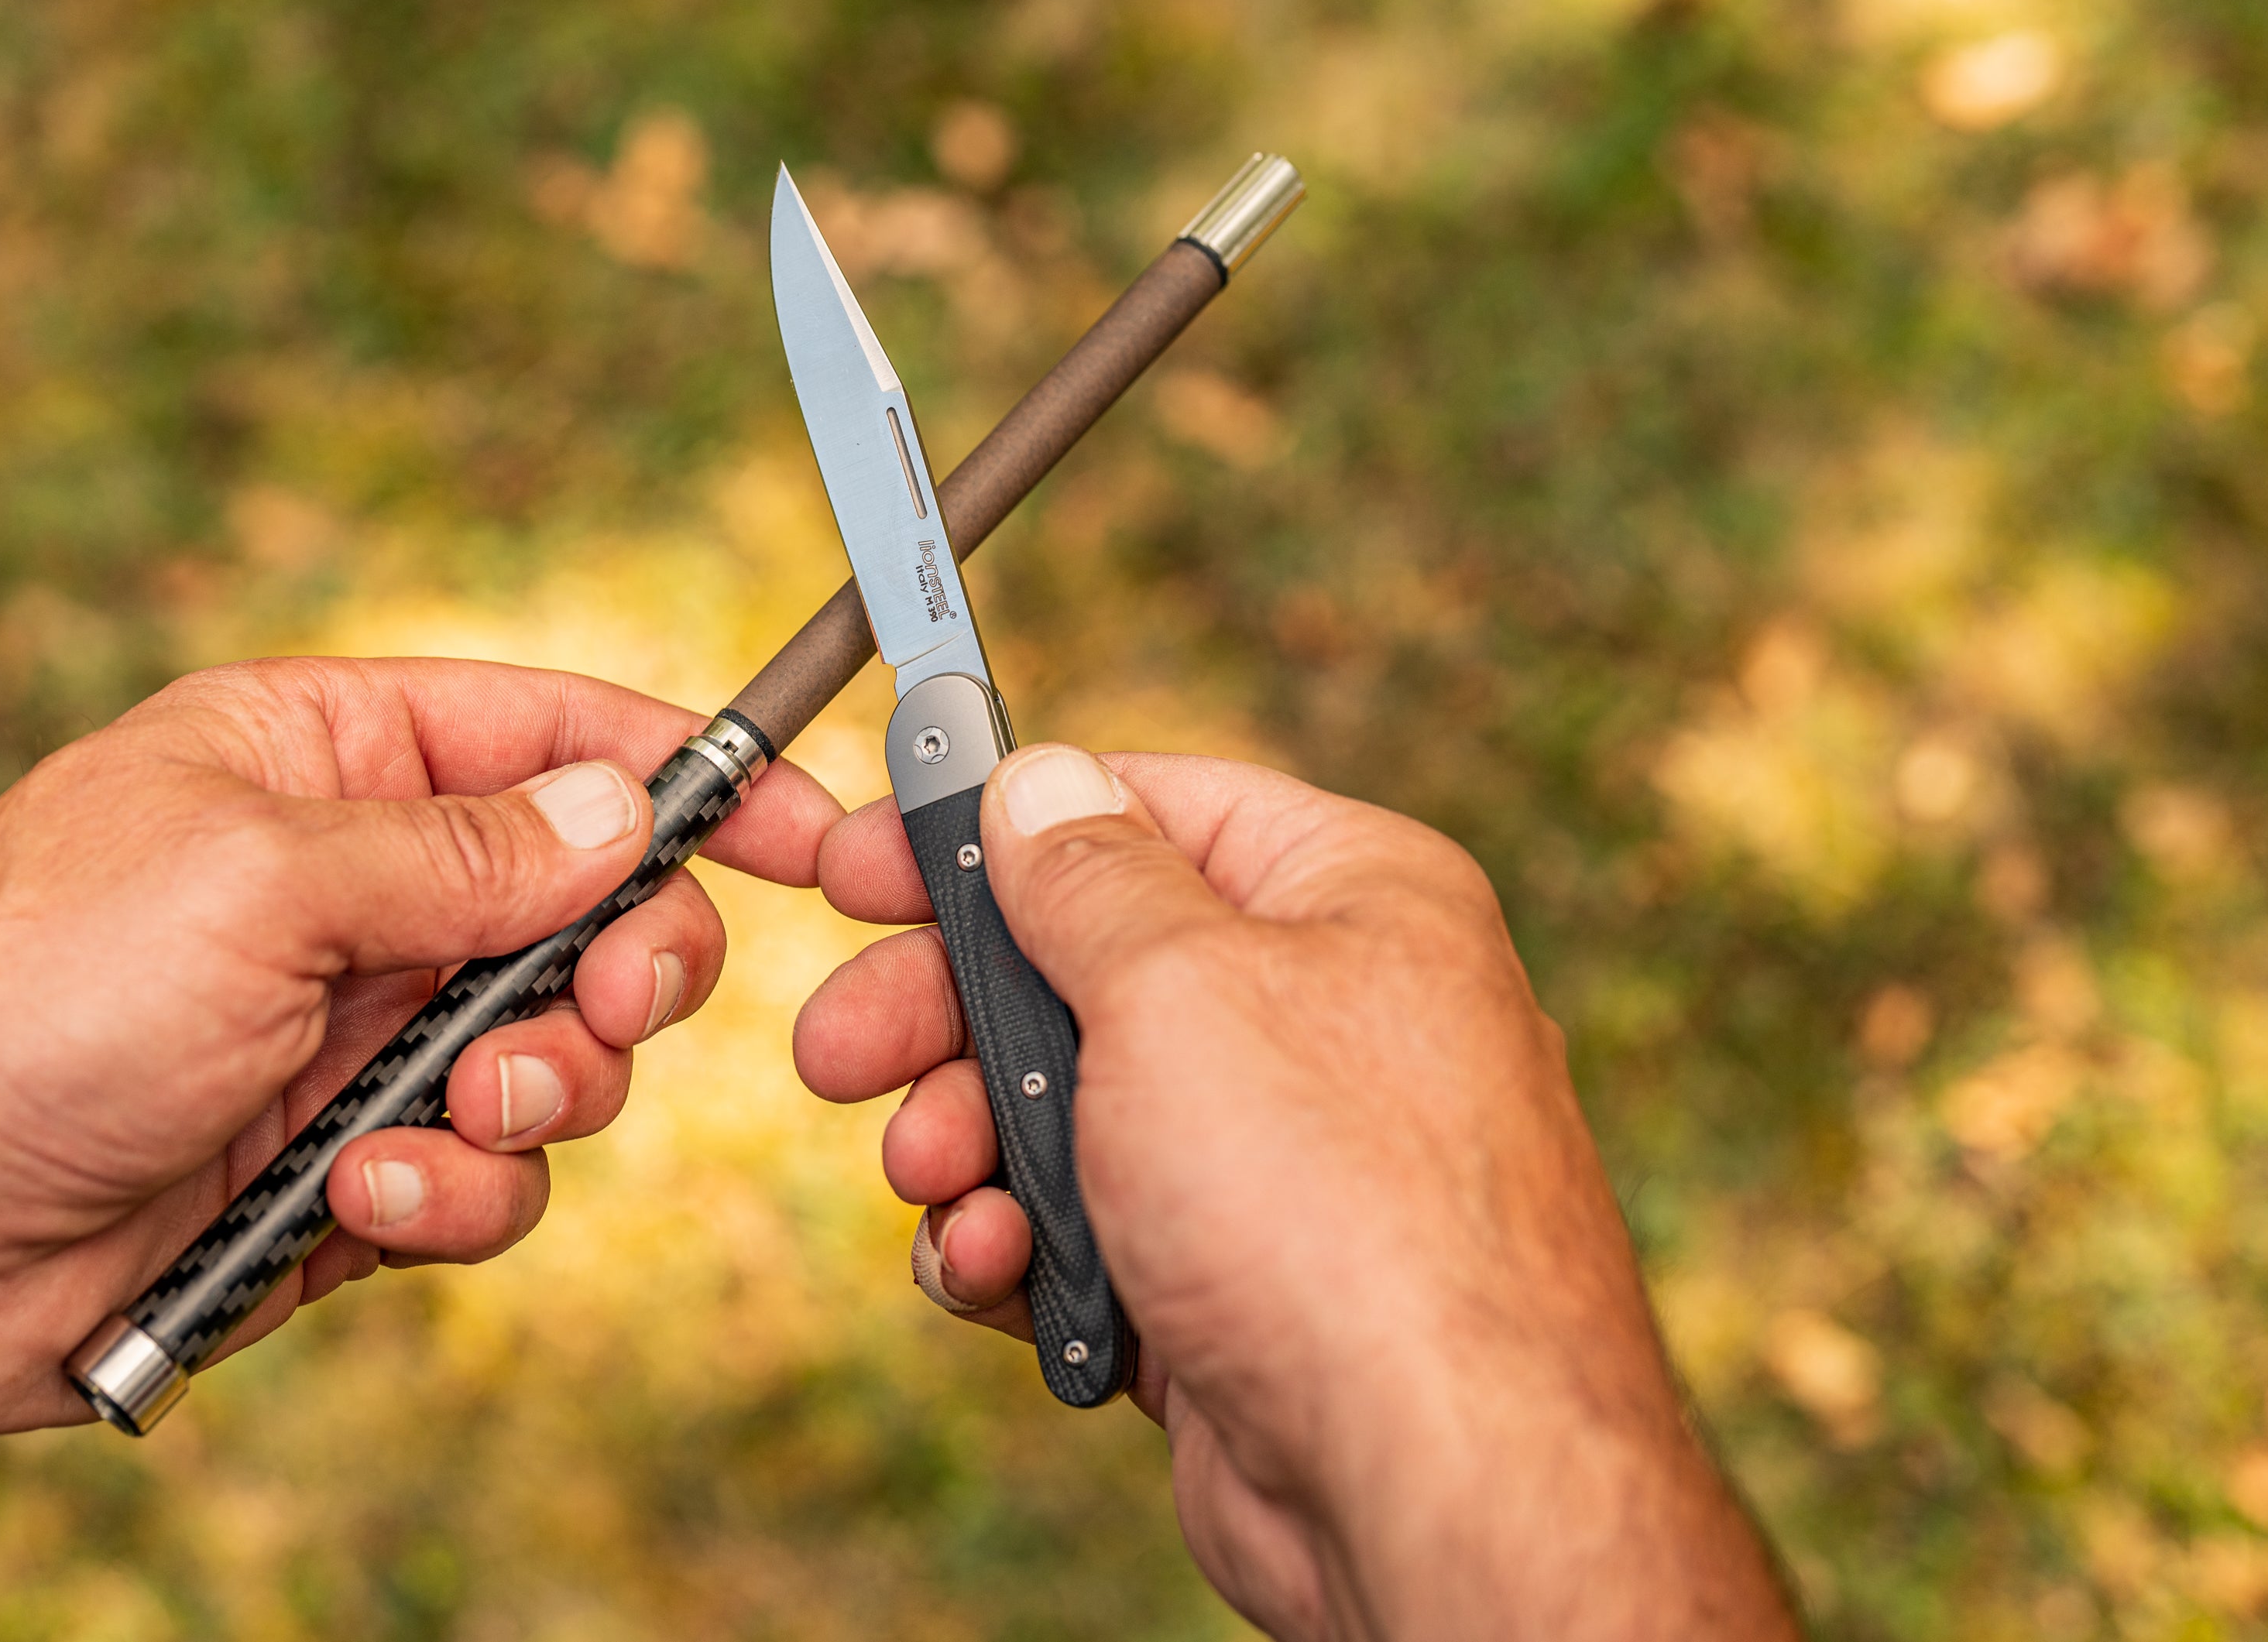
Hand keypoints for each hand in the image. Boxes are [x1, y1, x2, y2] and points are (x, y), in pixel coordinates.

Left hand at [0, 657, 840, 1641]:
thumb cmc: (29, 997)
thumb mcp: (260, 875)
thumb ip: (468, 848)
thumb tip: (625, 808)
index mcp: (322, 759)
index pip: (559, 735)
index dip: (698, 777)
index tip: (819, 838)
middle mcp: (354, 888)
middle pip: (595, 910)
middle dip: (614, 978)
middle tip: (583, 1024)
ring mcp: (352, 1033)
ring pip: (556, 1062)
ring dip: (526, 1108)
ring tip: (429, 1135)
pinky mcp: (345, 1170)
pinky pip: (482, 1183)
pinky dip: (449, 1204)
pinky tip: (359, 1209)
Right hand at [793, 746, 1794, 1641]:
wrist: (1432, 1485)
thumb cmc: (1338, 1206)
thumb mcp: (1179, 986)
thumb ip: (1084, 876)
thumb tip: (1036, 781)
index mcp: (1349, 899)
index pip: (1143, 809)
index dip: (988, 827)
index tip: (860, 865)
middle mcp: (1322, 1016)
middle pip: (1078, 968)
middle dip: (944, 1012)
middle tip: (835, 1049)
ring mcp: (1276, 1162)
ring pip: (1064, 1110)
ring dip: (970, 1142)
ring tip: (933, 1179)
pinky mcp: (1229, 1286)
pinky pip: (1086, 1233)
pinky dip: (1021, 1247)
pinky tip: (995, 1272)